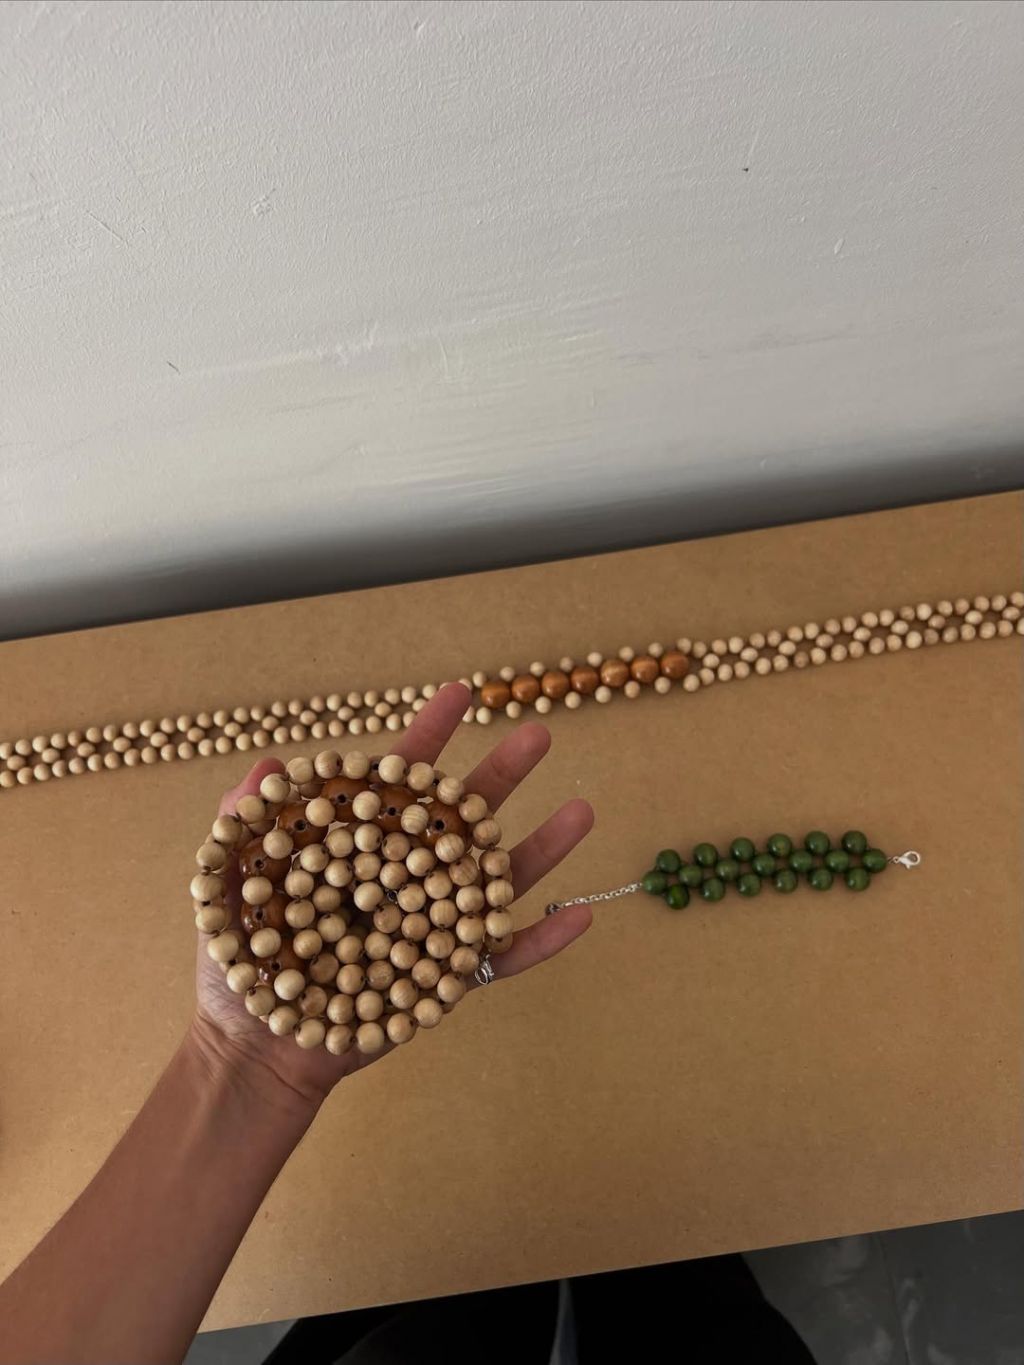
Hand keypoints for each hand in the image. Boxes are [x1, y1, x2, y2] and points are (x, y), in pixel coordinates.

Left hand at [191, 682, 593, 1109]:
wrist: (252, 1051)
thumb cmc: (237, 968)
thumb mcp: (227, 886)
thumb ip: (245, 823)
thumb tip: (271, 764)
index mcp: (358, 849)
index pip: (398, 784)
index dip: (428, 737)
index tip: (460, 693)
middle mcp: (404, 880)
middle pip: (461, 821)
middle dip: (501, 774)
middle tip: (539, 733)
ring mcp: (431, 928)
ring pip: (494, 882)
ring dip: (542, 847)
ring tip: (582, 809)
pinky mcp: (446, 982)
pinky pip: (502, 960)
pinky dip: (543, 941)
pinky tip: (583, 915)